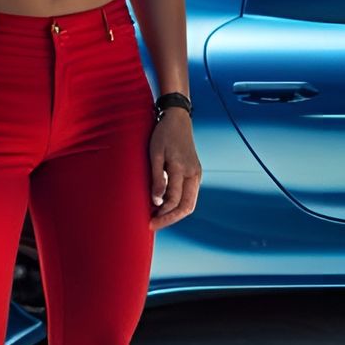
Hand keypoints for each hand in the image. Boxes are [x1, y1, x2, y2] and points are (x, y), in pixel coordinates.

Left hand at [147, 108, 200, 229]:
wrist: (177, 119)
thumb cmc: (163, 134)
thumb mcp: (155, 154)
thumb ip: (157, 178)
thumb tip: (156, 201)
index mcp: (183, 169)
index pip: (174, 201)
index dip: (162, 214)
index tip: (148, 222)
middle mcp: (193, 174)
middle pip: (187, 207)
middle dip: (170, 219)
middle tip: (153, 225)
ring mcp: (196, 174)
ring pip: (189, 203)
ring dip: (174, 212)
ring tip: (156, 216)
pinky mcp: (194, 173)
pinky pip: (188, 195)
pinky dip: (177, 204)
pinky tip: (163, 205)